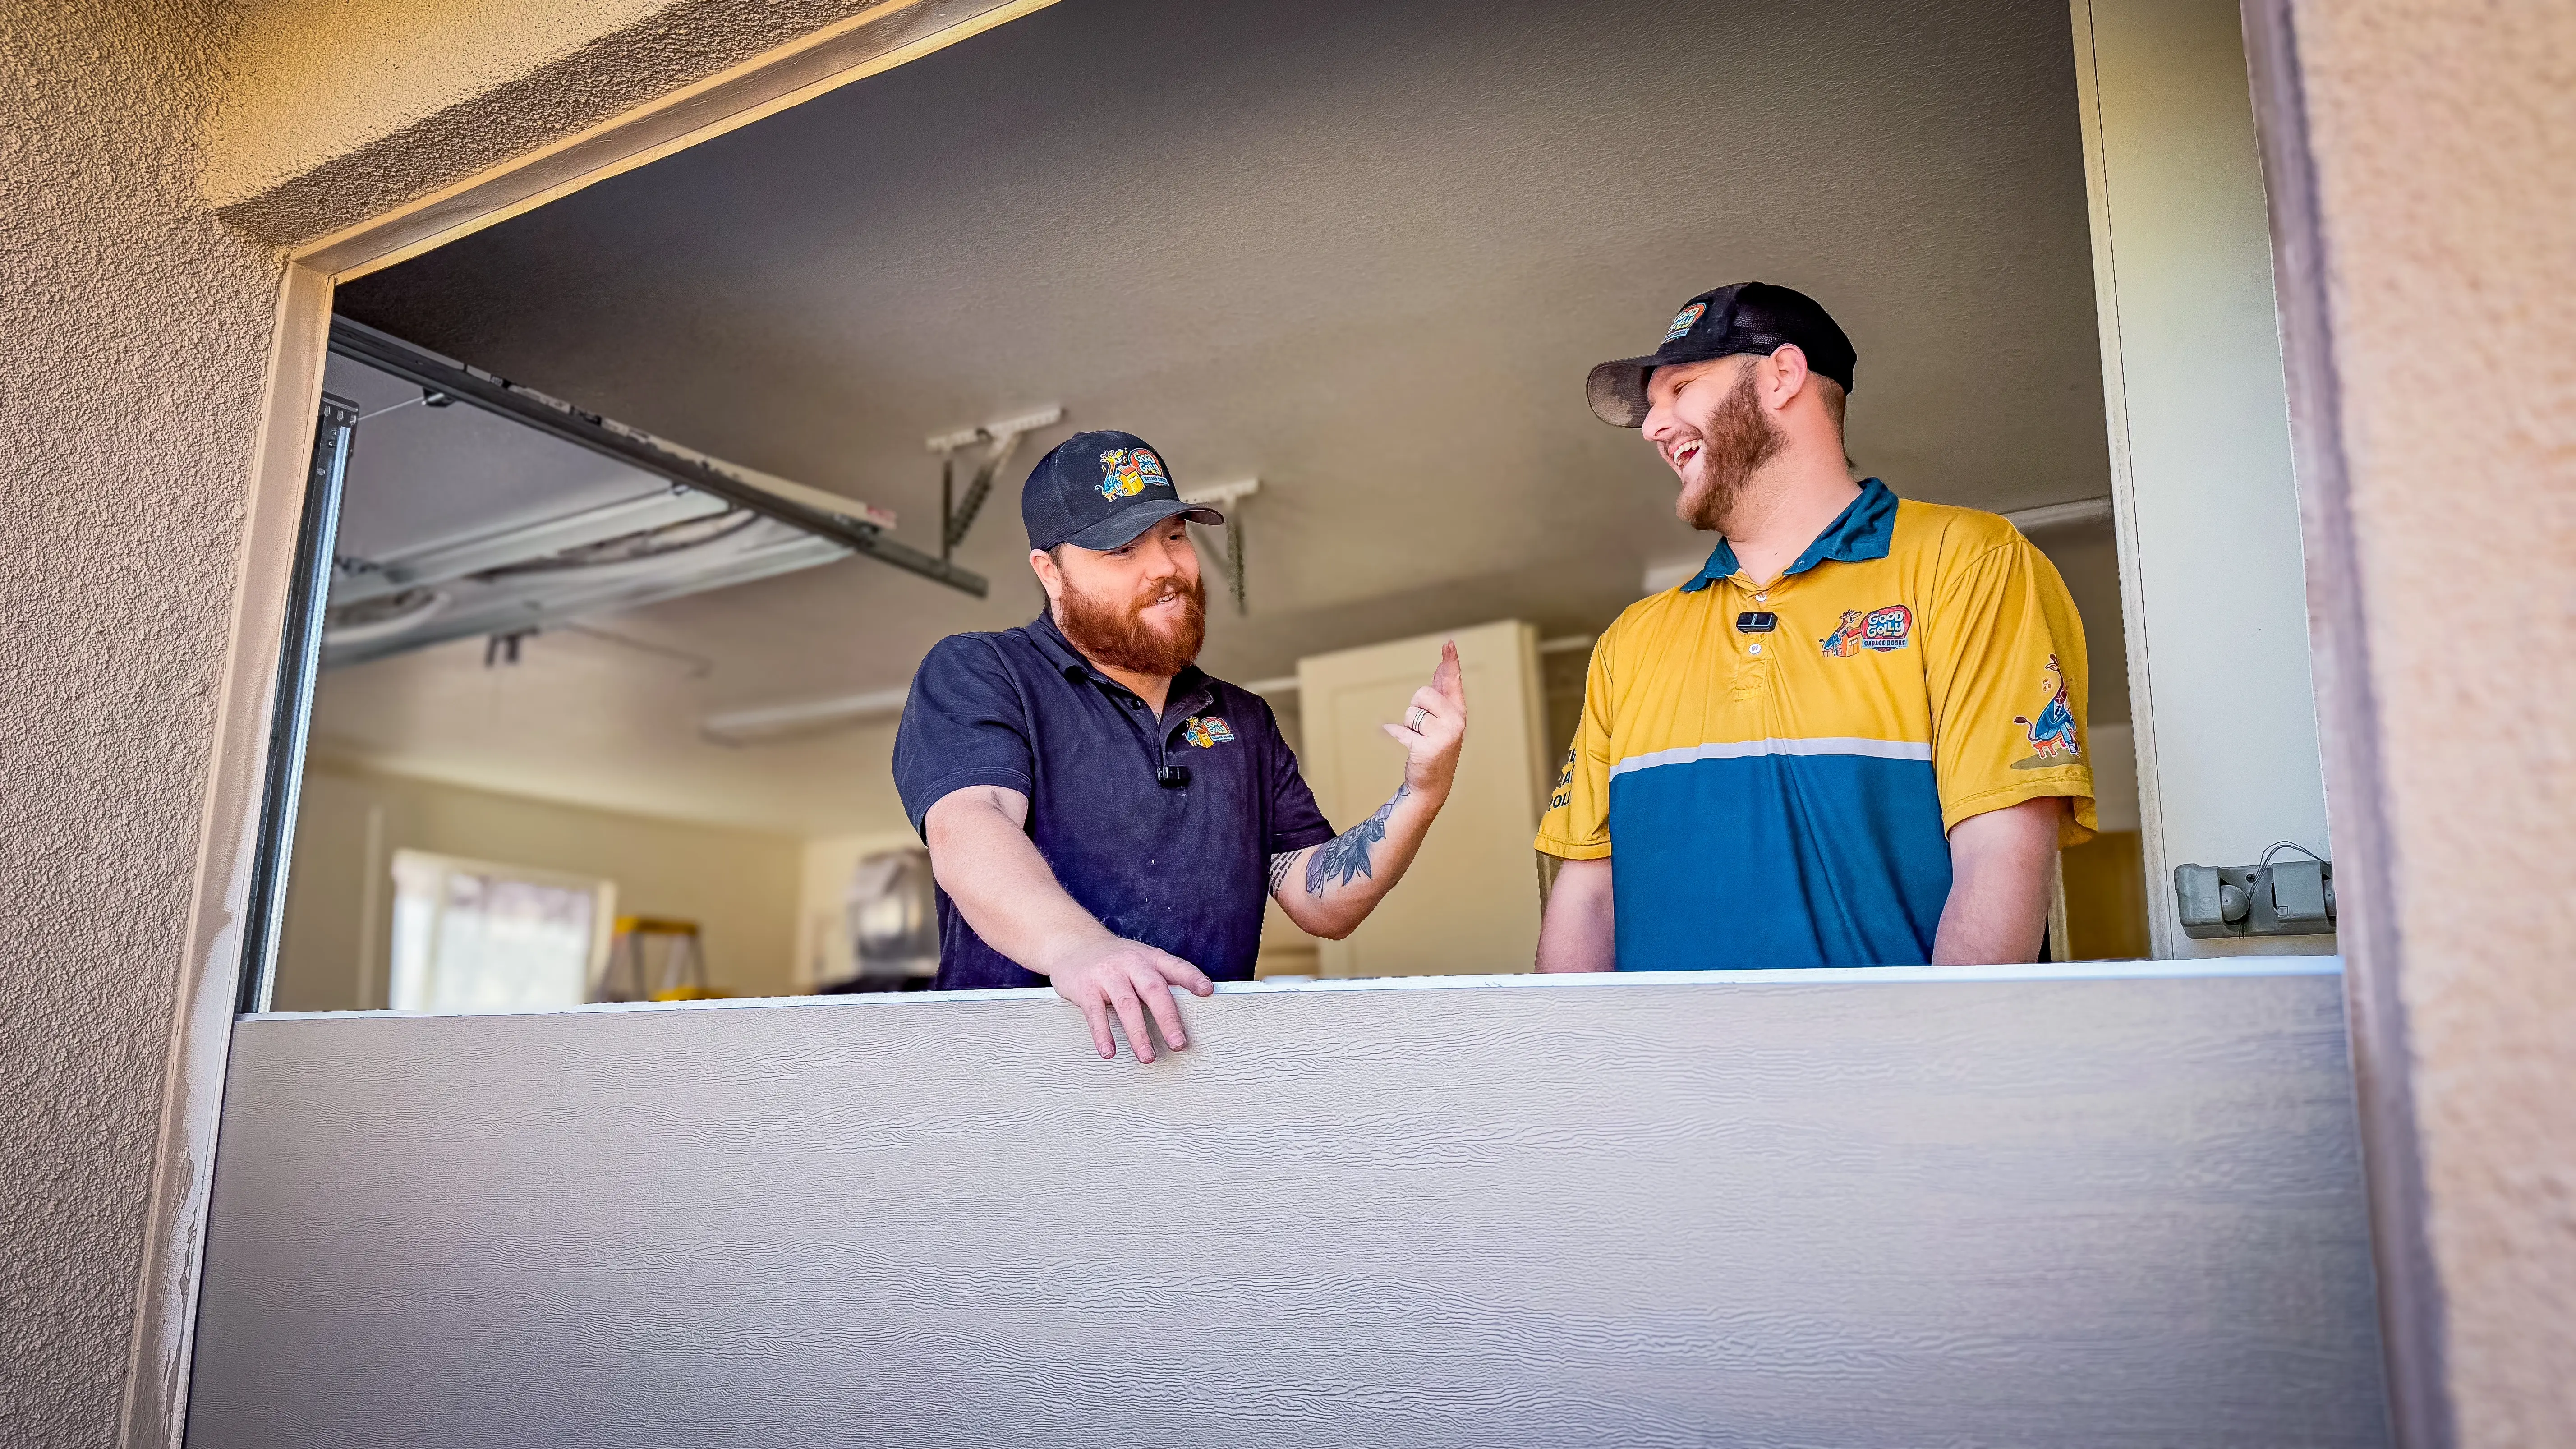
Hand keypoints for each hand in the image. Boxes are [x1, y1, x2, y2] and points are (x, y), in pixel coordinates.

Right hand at [1041, 936, 1212, 1062]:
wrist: (1073, 943)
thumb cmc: (1114, 959)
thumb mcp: (1140, 959)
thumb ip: (1161, 980)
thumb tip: (1192, 1007)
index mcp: (1150, 958)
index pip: (1175, 966)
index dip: (1192, 978)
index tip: (1207, 991)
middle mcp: (1131, 963)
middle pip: (1153, 990)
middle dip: (1168, 1018)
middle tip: (1178, 1043)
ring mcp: (1107, 974)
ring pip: (1127, 1005)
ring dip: (1138, 1033)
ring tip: (1147, 1056)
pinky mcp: (1086, 987)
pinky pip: (1095, 1013)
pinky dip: (1103, 1034)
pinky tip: (1109, 1051)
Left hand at [1385, 639, 1467, 799]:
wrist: (1433, 783)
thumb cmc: (1436, 748)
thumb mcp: (1441, 719)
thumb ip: (1440, 695)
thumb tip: (1442, 668)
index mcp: (1458, 711)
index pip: (1452, 681)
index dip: (1450, 661)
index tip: (1448, 643)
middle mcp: (1455, 721)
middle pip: (1423, 694)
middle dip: (1417, 708)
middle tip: (1424, 728)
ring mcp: (1443, 735)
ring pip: (1411, 712)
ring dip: (1409, 726)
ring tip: (1421, 739)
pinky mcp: (1427, 748)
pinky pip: (1400, 731)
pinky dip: (1396, 734)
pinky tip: (1407, 744)